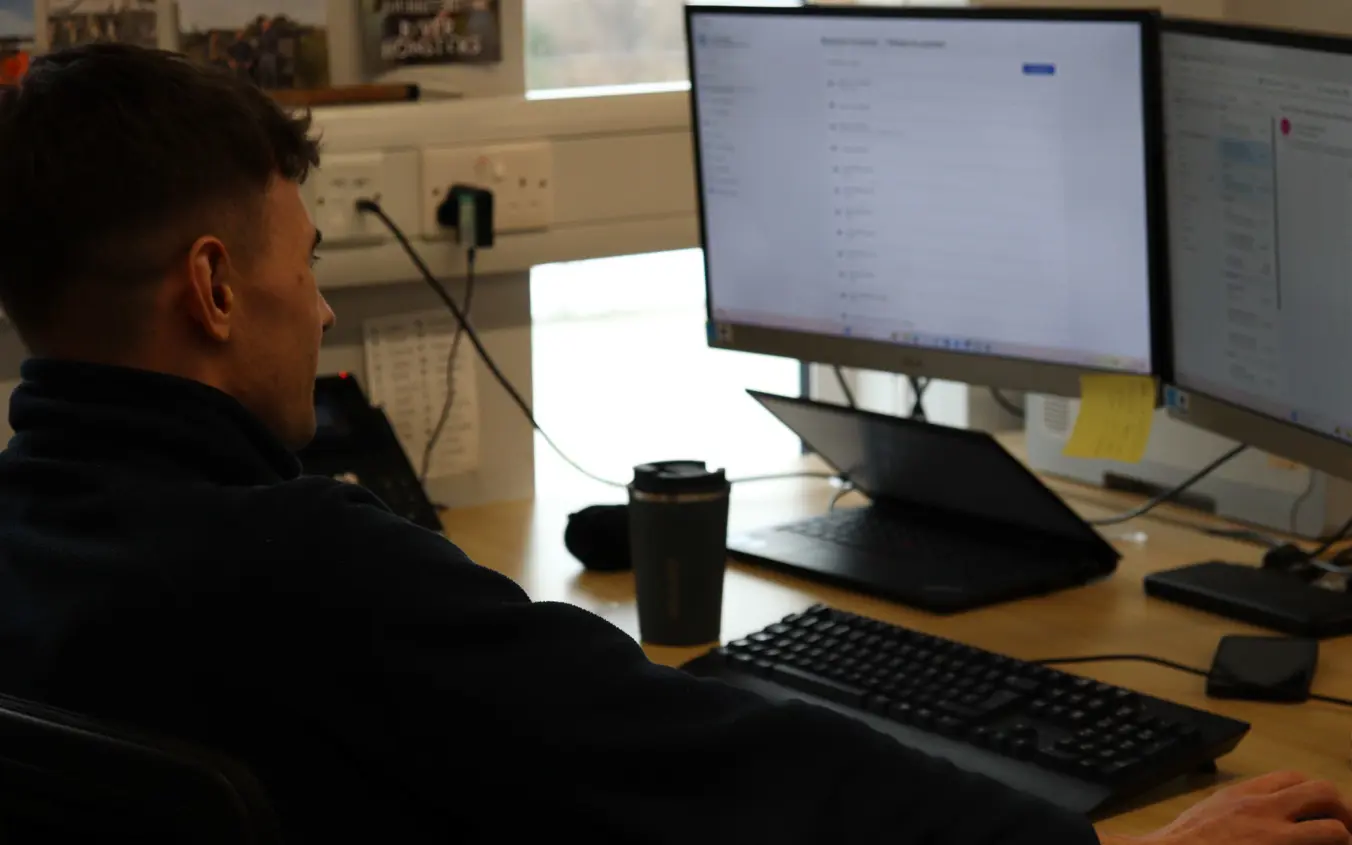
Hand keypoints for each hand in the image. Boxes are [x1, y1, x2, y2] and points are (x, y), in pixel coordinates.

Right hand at [1104, 772, 1351, 844]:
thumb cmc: (1181, 843)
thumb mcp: (1208, 812)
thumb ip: (1237, 808)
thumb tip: (1261, 816)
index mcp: (1243, 796)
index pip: (1292, 779)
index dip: (1313, 795)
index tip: (1319, 812)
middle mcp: (1264, 810)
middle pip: (1322, 792)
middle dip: (1341, 812)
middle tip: (1344, 833)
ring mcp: (1276, 838)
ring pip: (1335, 829)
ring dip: (1343, 838)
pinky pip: (1322, 844)